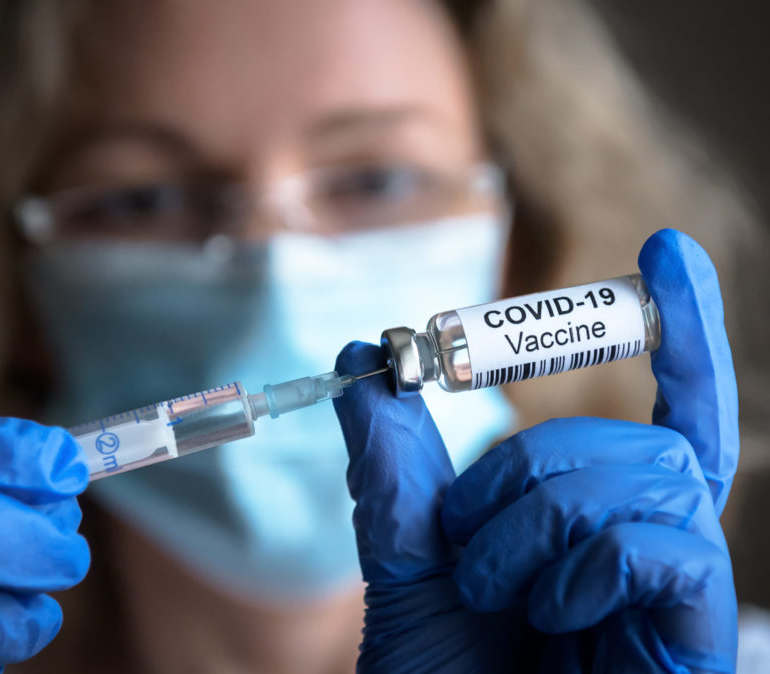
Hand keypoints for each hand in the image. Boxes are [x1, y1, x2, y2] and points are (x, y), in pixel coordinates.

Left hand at [334, 229, 737, 672]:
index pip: (664, 414)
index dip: (680, 334)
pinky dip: (583, 561)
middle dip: (529, 469)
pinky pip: (663, 542)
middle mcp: (652, 549)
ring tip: (495, 590)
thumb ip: (392, 461)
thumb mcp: (404, 557)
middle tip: (467, 538)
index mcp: (598, 527)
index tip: (668, 254)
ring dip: (538, 520)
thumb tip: (360, 357)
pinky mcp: (697, 636)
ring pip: (643, 476)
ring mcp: (680, 595)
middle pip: (637, 439)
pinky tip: (550, 616)